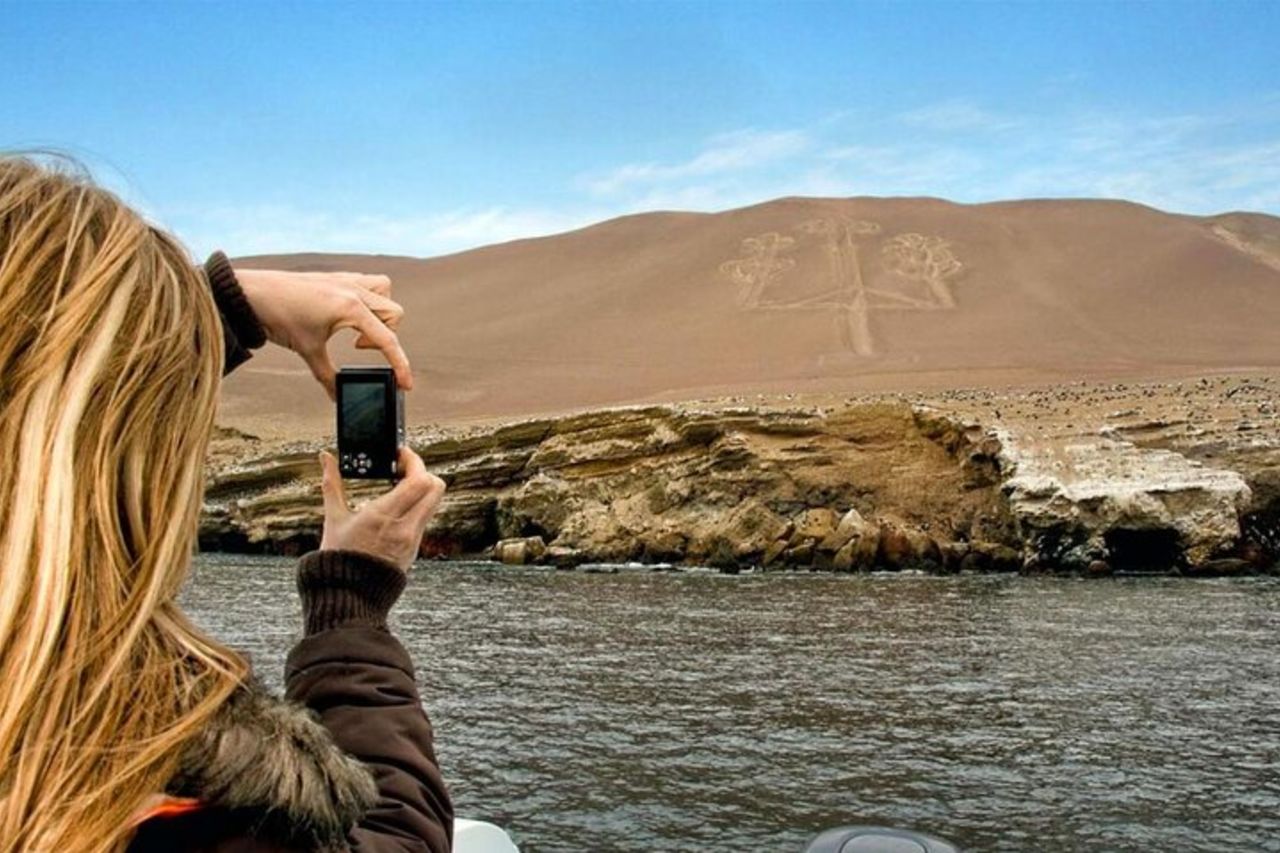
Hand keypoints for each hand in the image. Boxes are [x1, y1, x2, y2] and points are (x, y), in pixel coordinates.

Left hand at [234, 267, 412, 399]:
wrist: (250, 292)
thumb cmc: (277, 316)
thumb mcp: (307, 351)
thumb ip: (327, 377)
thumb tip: (338, 397)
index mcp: (350, 307)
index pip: (387, 339)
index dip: (400, 365)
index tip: (406, 384)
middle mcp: (354, 290)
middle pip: (394, 314)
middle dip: (385, 337)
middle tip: (358, 349)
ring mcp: (346, 280)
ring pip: (385, 292)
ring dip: (380, 313)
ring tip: (358, 328)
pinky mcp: (337, 277)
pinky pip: (367, 283)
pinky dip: (367, 300)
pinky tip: (347, 314)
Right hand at [318, 447, 445, 570]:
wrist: (348, 595)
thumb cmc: (337, 557)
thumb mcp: (334, 518)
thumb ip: (332, 484)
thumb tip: (325, 458)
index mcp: (383, 516)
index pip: (419, 480)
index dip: (414, 461)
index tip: (401, 454)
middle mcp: (404, 527)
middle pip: (436, 487)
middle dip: (423, 472)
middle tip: (404, 468)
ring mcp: (413, 539)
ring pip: (433, 502)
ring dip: (421, 488)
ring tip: (398, 486)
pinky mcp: (415, 548)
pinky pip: (425, 518)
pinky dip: (417, 506)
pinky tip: (398, 506)